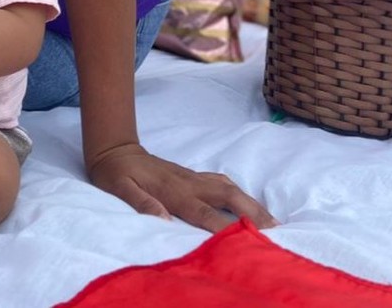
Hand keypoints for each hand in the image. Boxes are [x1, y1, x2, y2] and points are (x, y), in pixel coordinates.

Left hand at [88, 142, 278, 232]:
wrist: (115, 149)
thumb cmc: (116, 174)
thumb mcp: (119, 189)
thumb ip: (140, 203)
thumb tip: (163, 218)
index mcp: (173, 192)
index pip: (205, 213)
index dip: (226, 227)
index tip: (247, 240)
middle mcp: (189, 183)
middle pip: (229, 196)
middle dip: (253, 213)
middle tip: (276, 231)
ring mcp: (193, 177)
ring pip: (230, 188)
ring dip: (252, 203)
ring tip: (273, 223)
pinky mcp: (192, 175)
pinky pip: (222, 183)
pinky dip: (240, 193)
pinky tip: (249, 204)